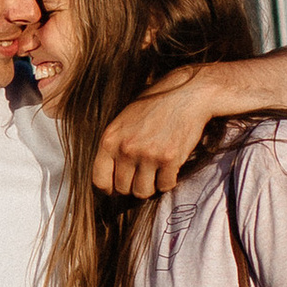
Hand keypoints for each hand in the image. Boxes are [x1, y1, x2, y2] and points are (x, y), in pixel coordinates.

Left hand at [92, 63, 219, 197]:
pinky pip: (165, 186)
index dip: (109, 188)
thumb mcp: (123, 120)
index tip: (118, 186)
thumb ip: (115, 145)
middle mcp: (126, 149)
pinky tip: (170, 169)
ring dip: (150, 186)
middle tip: (143, 175)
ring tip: (156, 173)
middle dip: (133, 185)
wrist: (186, 95)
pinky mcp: (170, 159)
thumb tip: (111, 176)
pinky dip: (168, 181)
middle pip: (123, 189)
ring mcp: (148, 155)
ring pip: (143, 191)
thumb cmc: (154, 106)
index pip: (100, 180)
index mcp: (109, 139)